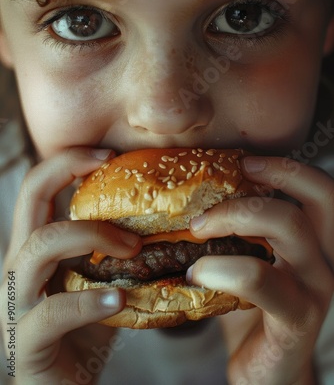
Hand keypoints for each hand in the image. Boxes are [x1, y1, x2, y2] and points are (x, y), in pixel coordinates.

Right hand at [0, 147, 141, 383]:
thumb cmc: (88, 330)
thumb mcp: (101, 279)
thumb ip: (115, 252)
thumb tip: (162, 220)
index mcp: (34, 249)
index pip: (37, 189)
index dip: (66, 162)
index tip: (107, 153)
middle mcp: (18, 268)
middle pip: (29, 199)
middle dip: (69, 173)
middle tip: (110, 168)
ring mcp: (16, 304)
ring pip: (40, 247)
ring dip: (91, 236)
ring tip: (132, 247)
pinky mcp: (25, 343)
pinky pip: (52, 311)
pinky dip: (89, 301)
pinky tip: (118, 298)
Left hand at [187, 156, 333, 384]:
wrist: (267, 371)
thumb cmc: (251, 309)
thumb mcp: (248, 260)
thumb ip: (236, 231)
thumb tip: (188, 197)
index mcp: (314, 242)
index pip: (320, 190)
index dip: (287, 167)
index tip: (246, 161)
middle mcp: (323, 259)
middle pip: (320, 196)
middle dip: (274, 175)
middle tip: (234, 176)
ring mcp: (315, 288)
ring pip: (290, 227)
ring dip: (235, 216)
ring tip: (197, 228)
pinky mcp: (296, 318)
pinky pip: (259, 278)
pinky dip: (221, 268)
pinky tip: (196, 273)